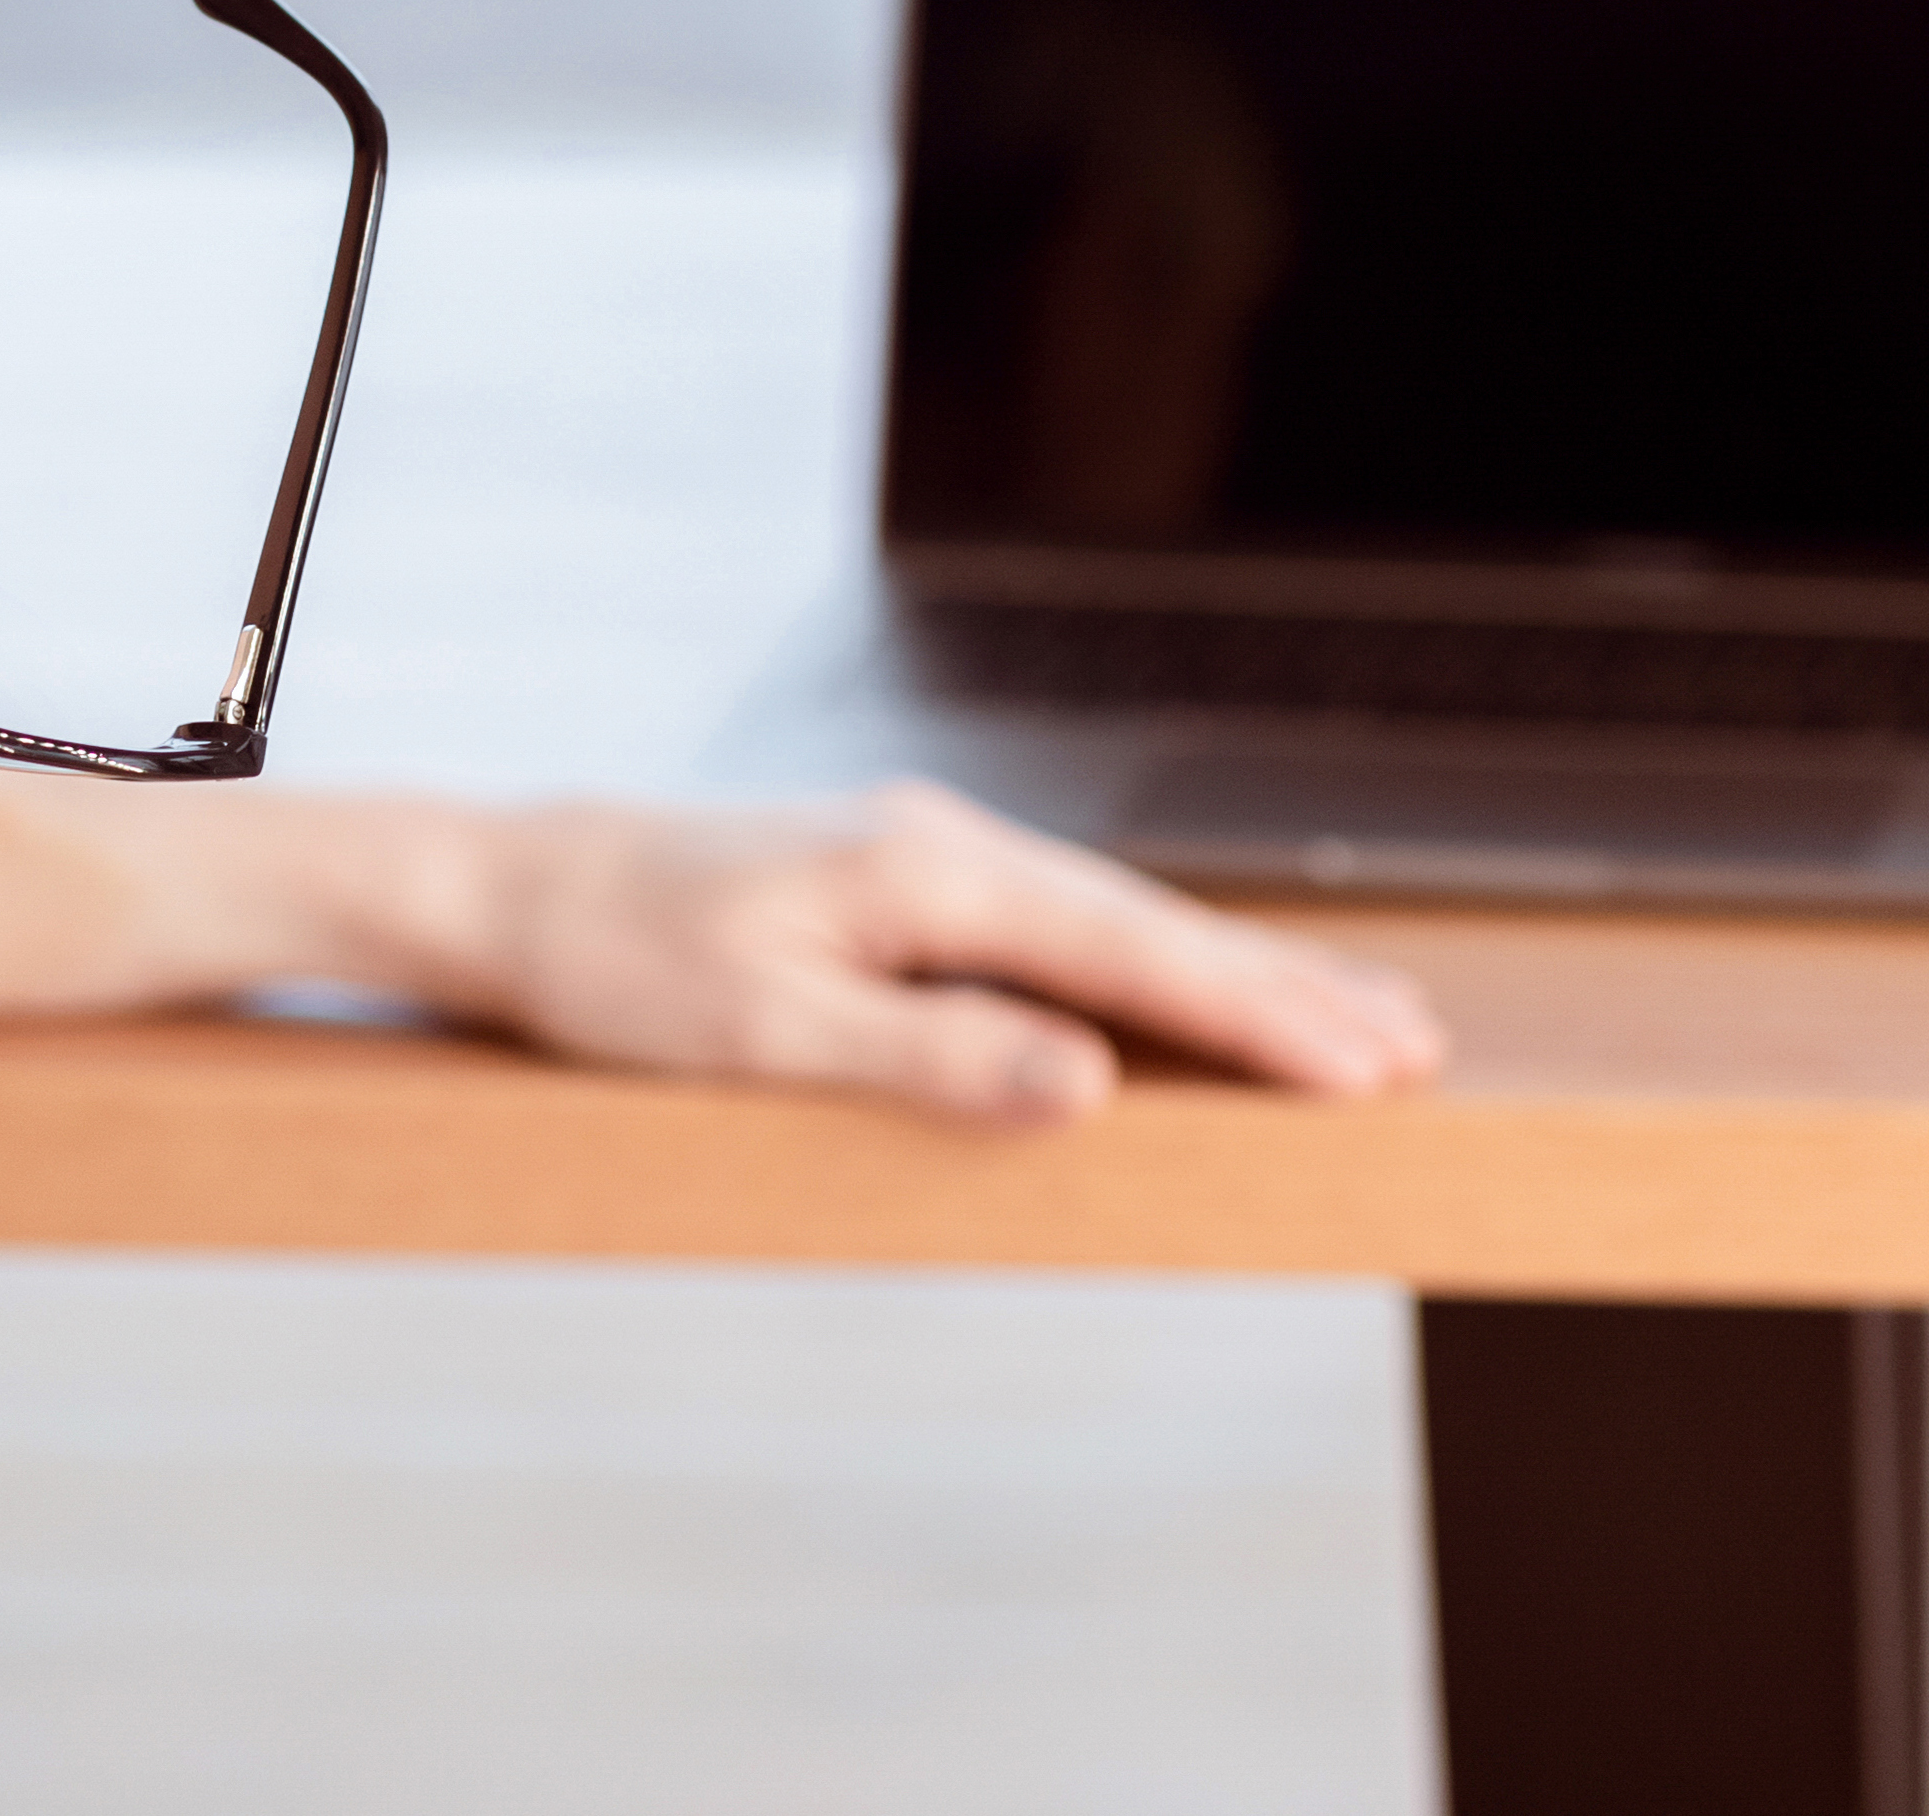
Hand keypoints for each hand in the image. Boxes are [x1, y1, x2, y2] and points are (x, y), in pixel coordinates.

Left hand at [460, 780, 1442, 1125]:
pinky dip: (1147, 960)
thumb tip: (1084, 1083)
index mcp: (922, 873)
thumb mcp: (762, 1037)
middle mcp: (940, 844)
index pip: (1129, 952)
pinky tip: (1190, 992)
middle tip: (1413, 1051)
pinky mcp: (901, 882)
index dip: (1256, 1014)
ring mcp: (924, 855)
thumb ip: (928, 1061)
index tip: (1367, 1064)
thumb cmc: (618, 969)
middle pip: (1146, 924)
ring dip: (1232, 972)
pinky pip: (1060, 924)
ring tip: (1354, 1020)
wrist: (515, 891)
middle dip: (1284, 988)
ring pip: (1113, 918)